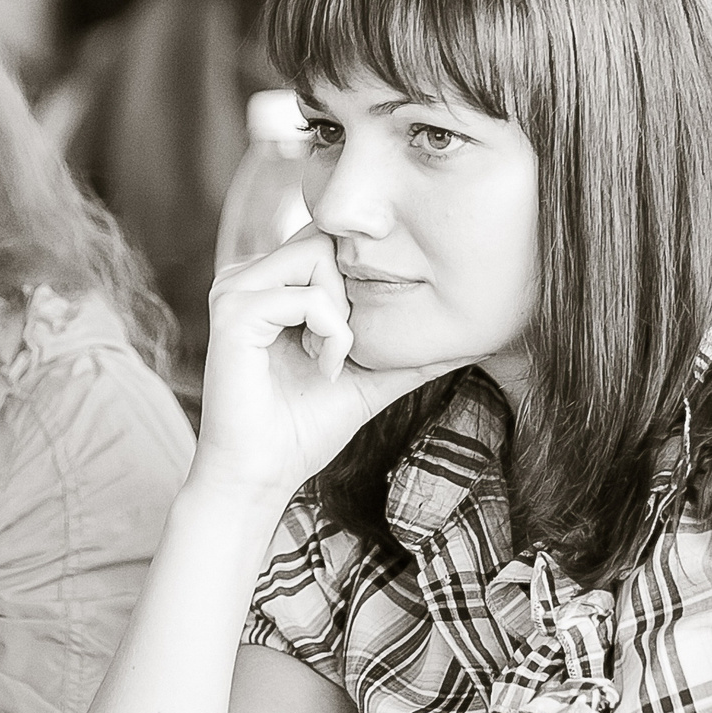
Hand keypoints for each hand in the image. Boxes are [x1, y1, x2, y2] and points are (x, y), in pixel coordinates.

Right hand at [193, 228, 467, 504]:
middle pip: (328, 236)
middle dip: (354, 292)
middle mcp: (248, 275)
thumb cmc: (303, 428)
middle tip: (345, 349)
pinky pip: (307, 297)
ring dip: (343, 315)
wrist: (260, 476)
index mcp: (271, 281)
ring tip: (331, 358)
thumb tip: (477, 337)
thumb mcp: (371, 376)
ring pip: (319, 255)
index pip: (331, 238)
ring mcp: (235, 289)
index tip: (356, 339)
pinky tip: (323, 369)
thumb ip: (410, 350)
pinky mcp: (233, 313)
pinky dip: (331, 334)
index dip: (362, 277)